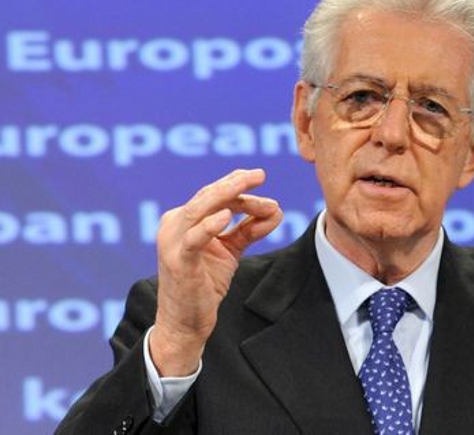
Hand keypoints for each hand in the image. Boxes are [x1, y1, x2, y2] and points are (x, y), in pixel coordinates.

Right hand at [149, 169, 282, 375]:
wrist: (186, 323)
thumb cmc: (204, 284)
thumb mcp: (230, 250)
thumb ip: (249, 229)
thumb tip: (277, 210)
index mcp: (184, 220)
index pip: (213, 195)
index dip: (238, 186)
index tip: (261, 178)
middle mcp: (174, 225)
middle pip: (206, 196)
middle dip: (234, 183)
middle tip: (259, 174)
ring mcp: (173, 243)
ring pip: (198, 209)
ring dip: (226, 196)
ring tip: (247, 184)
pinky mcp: (178, 262)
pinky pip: (193, 239)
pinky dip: (208, 226)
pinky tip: (225, 216)